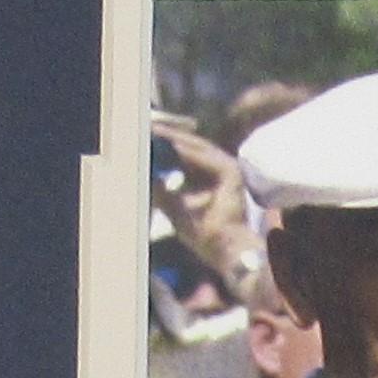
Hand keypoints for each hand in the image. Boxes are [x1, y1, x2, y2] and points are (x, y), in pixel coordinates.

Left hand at [151, 115, 259, 292]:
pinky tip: (172, 145)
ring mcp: (230, 170)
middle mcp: (222, 171)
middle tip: (151, 129)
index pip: (189, 154)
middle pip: (194, 147)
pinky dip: (189, 152)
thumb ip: (162, 191)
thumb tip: (145, 176)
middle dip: (171, 137)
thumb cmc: (203, 235)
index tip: (150, 137)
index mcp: (211, 179)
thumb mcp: (174, 208)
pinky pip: (207, 157)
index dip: (169, 144)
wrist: (223, 249)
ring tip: (158, 133)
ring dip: (178, 139)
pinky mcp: (232, 173)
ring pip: (200, 148)